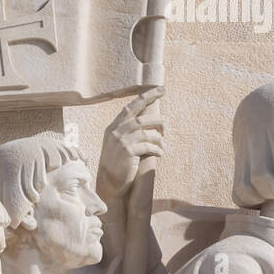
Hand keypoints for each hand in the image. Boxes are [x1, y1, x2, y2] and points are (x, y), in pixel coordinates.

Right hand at [95, 87, 165, 202]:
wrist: (109, 184)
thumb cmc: (117, 164)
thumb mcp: (117, 144)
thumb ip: (127, 131)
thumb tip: (148, 121)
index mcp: (113, 127)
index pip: (132, 106)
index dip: (148, 97)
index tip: (162, 89)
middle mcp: (116, 132)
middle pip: (142, 118)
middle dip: (158, 120)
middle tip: (165, 126)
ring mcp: (122, 142)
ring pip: (147, 132)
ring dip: (159, 138)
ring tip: (162, 145)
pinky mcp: (128, 152)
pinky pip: (148, 146)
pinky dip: (157, 149)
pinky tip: (160, 154)